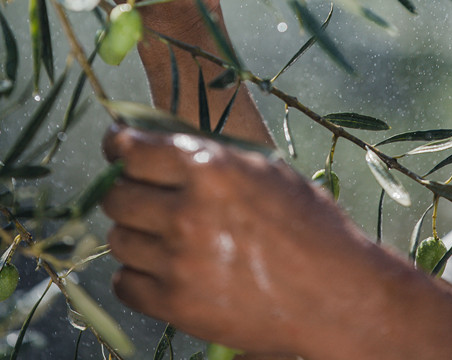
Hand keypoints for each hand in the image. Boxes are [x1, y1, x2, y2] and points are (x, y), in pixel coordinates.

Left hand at [102, 126, 451, 359]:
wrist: (336, 294)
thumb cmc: (309, 223)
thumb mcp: (264, 169)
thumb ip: (211, 158)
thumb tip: (163, 146)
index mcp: (208, 168)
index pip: (130, 151)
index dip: (117, 146)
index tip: (117, 147)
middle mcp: (184, 211)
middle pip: (115, 195)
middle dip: (124, 189)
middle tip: (142, 193)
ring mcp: (177, 261)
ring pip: (118, 239)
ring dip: (134, 232)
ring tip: (161, 234)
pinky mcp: (177, 305)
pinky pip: (125, 284)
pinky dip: (137, 274)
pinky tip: (162, 268)